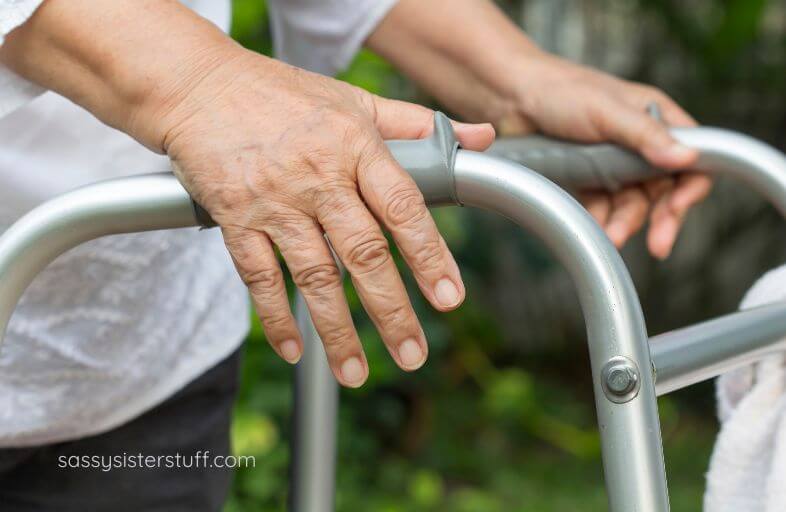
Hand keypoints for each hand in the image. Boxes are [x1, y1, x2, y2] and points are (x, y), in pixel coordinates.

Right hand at [157, 51, 494, 385]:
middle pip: (363, 253)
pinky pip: (257, 276)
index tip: (450, 298)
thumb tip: (482, 139)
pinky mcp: (234, 217)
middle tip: (413, 354)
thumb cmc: (282, 94)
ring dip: (336, 329)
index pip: (403, 207)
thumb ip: (418, 125)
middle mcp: (317, 176)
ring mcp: (273, 200)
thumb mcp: (355, 99)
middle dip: (391, 311)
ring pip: (313, 274)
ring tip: (355, 373)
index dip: (430, 255)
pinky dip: (275, 316)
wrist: (197, 84)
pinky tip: (294, 350)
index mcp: (355, 145)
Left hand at [493, 54, 711, 258]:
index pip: (693, 157)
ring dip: (625, 223)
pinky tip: (592, 230)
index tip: (679, 207)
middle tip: (658, 244)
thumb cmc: (560, 90)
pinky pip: (602, 208)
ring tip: (611, 237)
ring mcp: (613, 164)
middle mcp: (639, 144)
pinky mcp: (588, 181)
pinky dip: (599, 221)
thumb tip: (685, 158)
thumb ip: (644, 135)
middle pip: (663, 190)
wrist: (510, 97)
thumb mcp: (606, 110)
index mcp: (655, 118)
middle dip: (661, 217)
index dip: (691, 185)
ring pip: (632, 204)